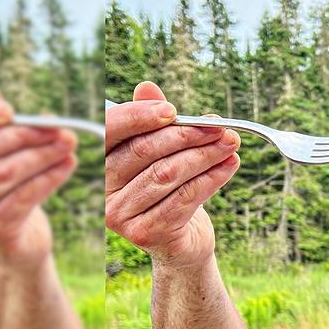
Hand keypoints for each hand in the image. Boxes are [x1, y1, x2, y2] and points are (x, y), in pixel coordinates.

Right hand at [0, 82, 76, 267]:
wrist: (15, 240)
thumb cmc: (2, 186)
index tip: (9, 109)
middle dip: (24, 136)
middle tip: (59, 128)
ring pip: (4, 174)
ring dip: (42, 155)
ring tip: (69, 144)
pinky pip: (20, 199)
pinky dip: (48, 178)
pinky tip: (67, 165)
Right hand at [105, 81, 239, 269]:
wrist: (181, 241)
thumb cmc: (170, 190)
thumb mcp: (162, 153)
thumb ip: (153, 121)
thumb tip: (147, 87)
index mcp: (97, 162)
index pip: (110, 130)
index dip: (140, 116)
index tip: (174, 109)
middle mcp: (102, 190)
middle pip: (144, 151)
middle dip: (187, 134)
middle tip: (219, 126)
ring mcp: (121, 215)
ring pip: (167, 174)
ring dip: (205, 155)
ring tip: (231, 143)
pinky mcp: (146, 233)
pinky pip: (185, 197)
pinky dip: (212, 178)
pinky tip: (229, 165)